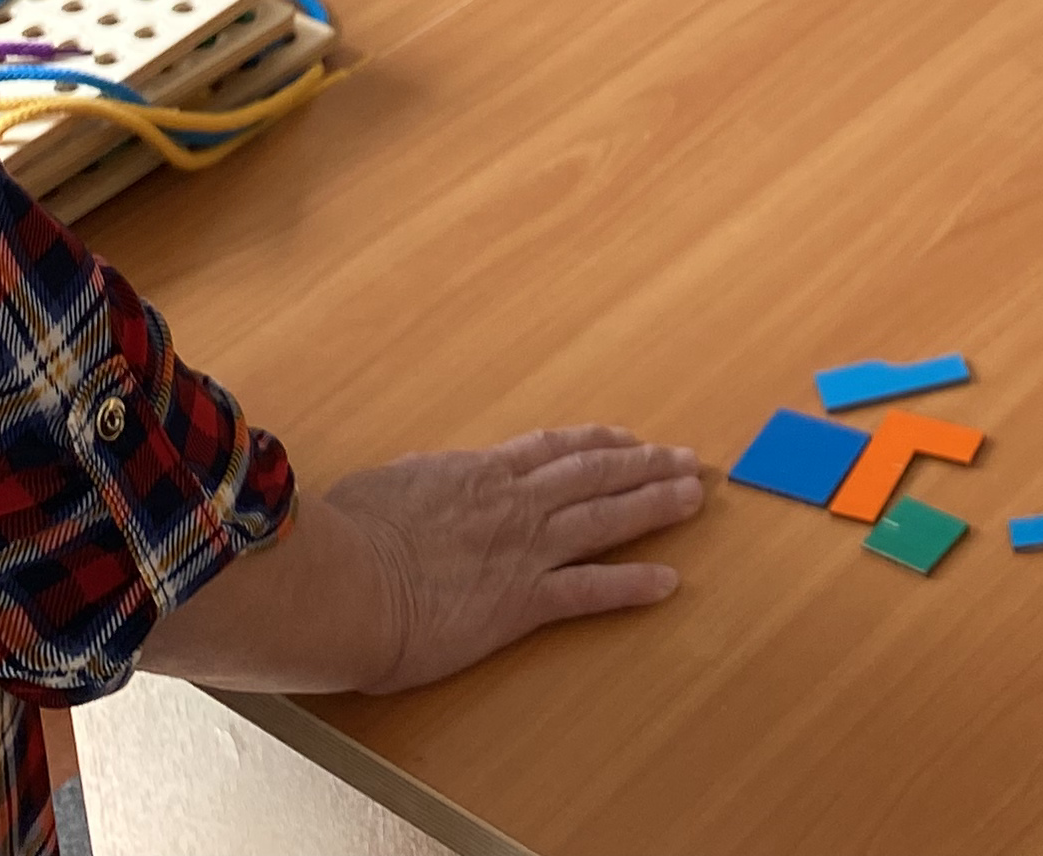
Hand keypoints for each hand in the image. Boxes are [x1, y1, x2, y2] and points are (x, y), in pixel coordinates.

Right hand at [327, 428, 703, 693]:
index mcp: (479, 472)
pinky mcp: (524, 602)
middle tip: (687, 460)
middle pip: (597, 474)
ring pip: (607, 518)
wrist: (349, 586)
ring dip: (656, 506)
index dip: (598, 442)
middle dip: (647, 465)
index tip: (629, 440)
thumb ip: (416, 481)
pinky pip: (592, 590)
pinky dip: (633, 584)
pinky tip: (667, 582)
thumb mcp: (385, 487)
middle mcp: (515, 503)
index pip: (554, 449)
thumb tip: (419, 479)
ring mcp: (525, 550)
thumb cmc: (348, 536)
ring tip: (695, 497)